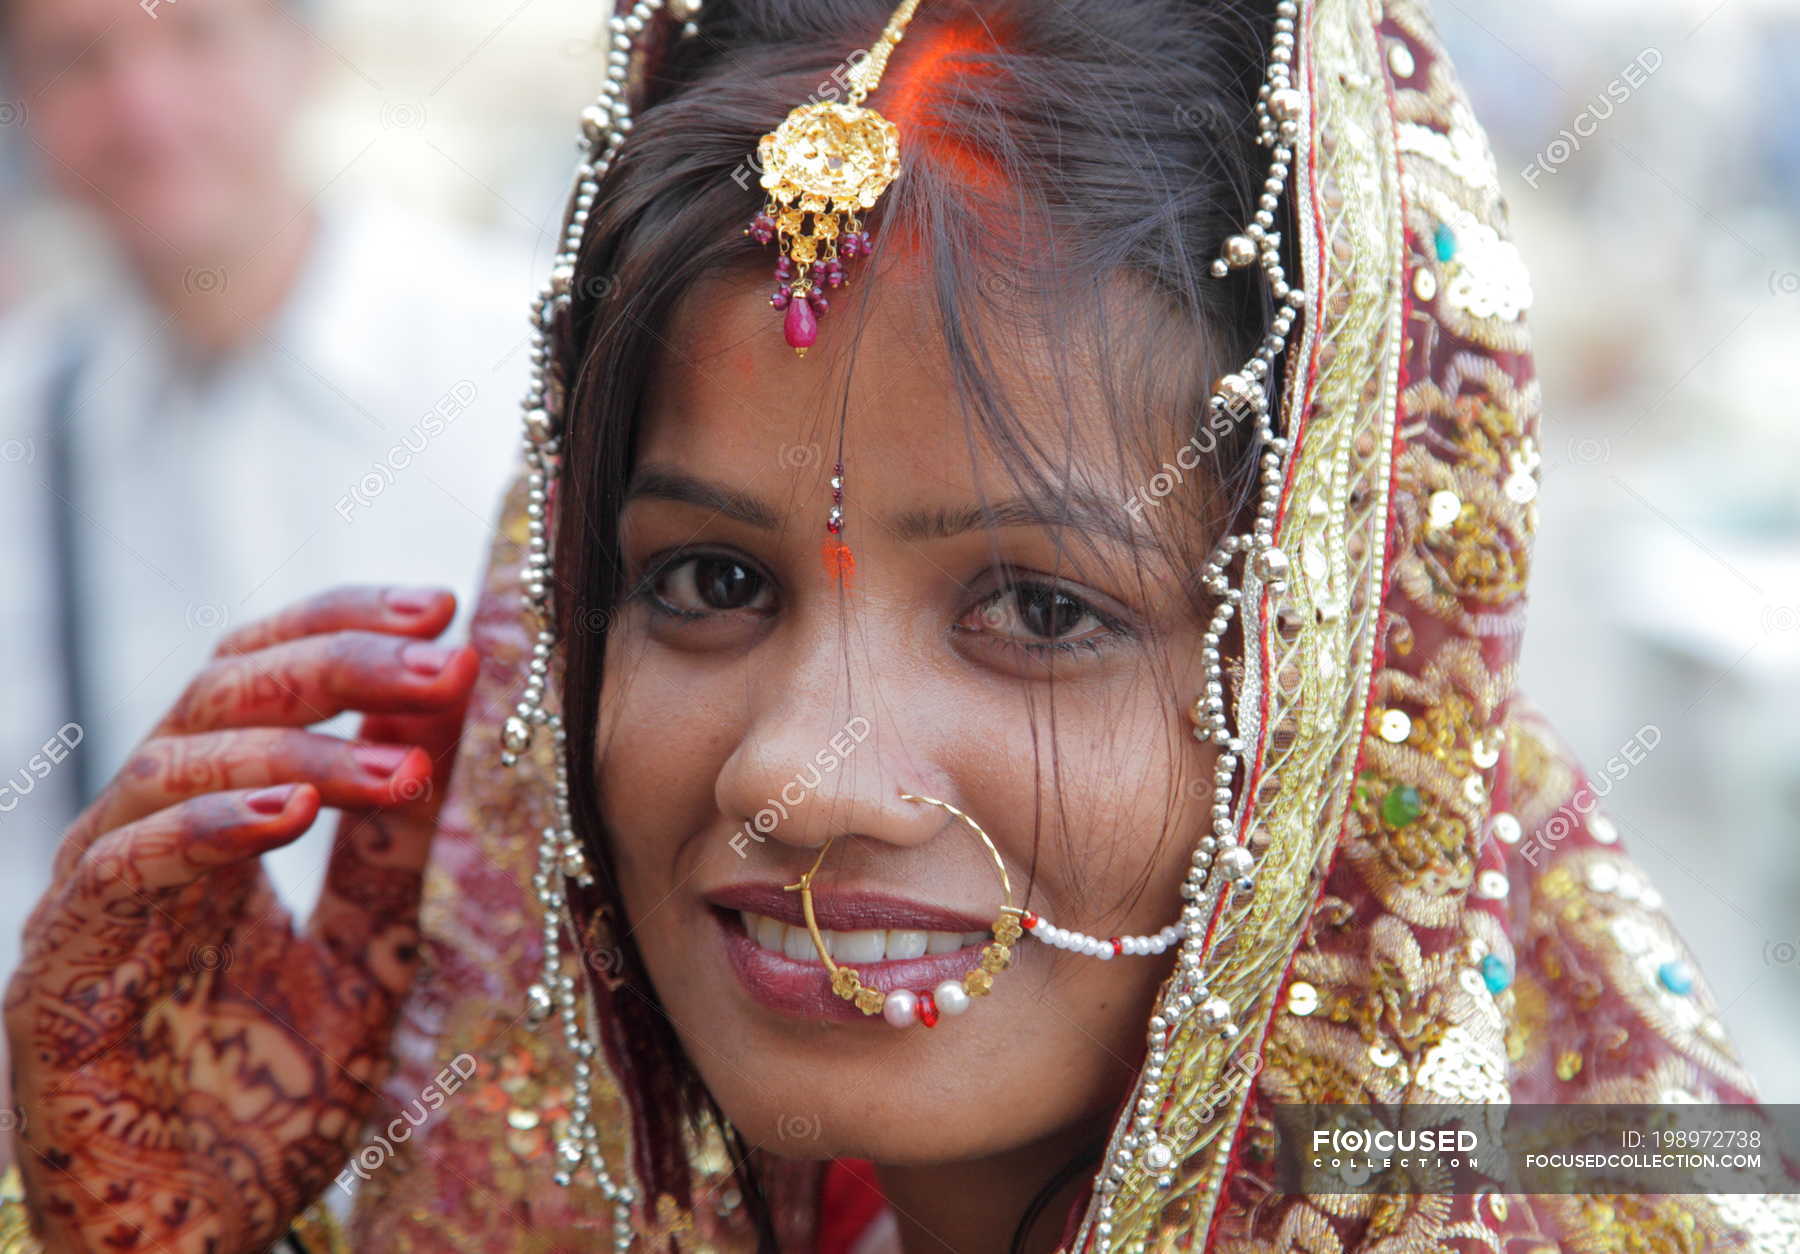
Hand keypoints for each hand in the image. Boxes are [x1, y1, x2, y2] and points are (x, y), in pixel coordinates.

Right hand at [4, 585, 479, 1252]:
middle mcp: (145, 840)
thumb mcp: (368, 952)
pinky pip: (123, 870)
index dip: (341, 629)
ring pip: (171, 763)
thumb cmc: (271, 1100)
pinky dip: (209, 828)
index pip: (260, 677)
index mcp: (213, 823)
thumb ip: (394, 843)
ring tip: (397, 762)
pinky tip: (293, 813)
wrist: (199, 1237)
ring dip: (296, 747)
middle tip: (437, 644)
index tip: (444, 610)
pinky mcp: (57, 976)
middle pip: (219, 694)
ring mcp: (93, 902)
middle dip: (335, 659)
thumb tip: (447, 712)